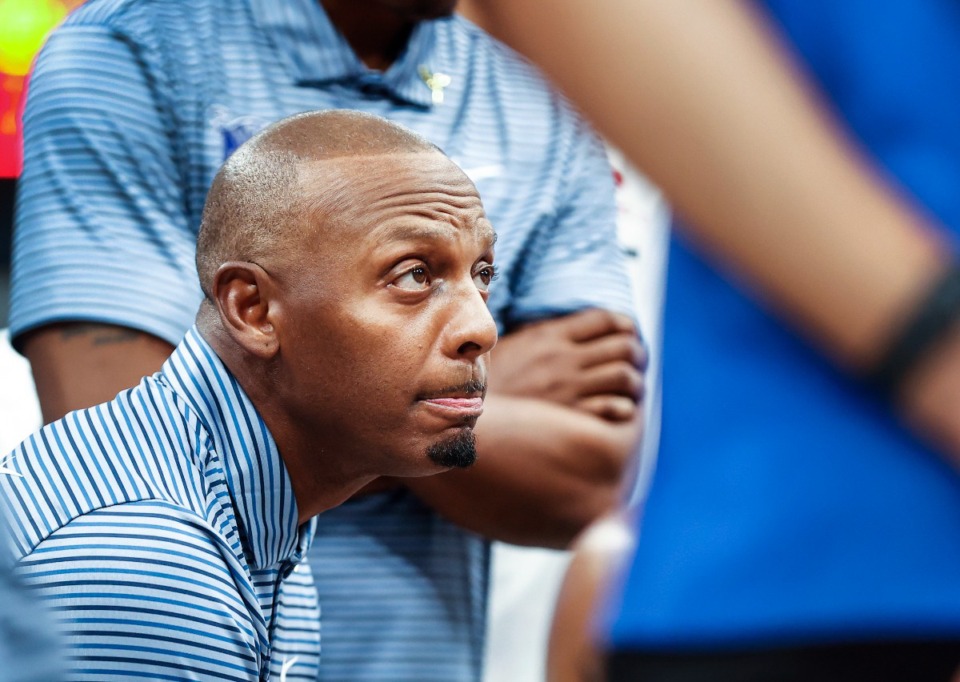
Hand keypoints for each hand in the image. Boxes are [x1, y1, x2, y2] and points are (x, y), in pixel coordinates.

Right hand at [488, 308, 645, 421]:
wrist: (463, 416)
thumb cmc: (486, 383)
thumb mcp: (508, 346)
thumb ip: (537, 334)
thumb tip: (559, 326)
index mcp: (549, 336)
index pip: (603, 319)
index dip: (624, 324)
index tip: (627, 332)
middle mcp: (563, 360)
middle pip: (623, 346)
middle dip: (637, 352)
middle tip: (636, 361)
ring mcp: (568, 389)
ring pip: (625, 376)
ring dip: (635, 381)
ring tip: (631, 387)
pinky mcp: (569, 418)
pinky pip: (612, 408)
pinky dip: (624, 408)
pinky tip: (620, 410)